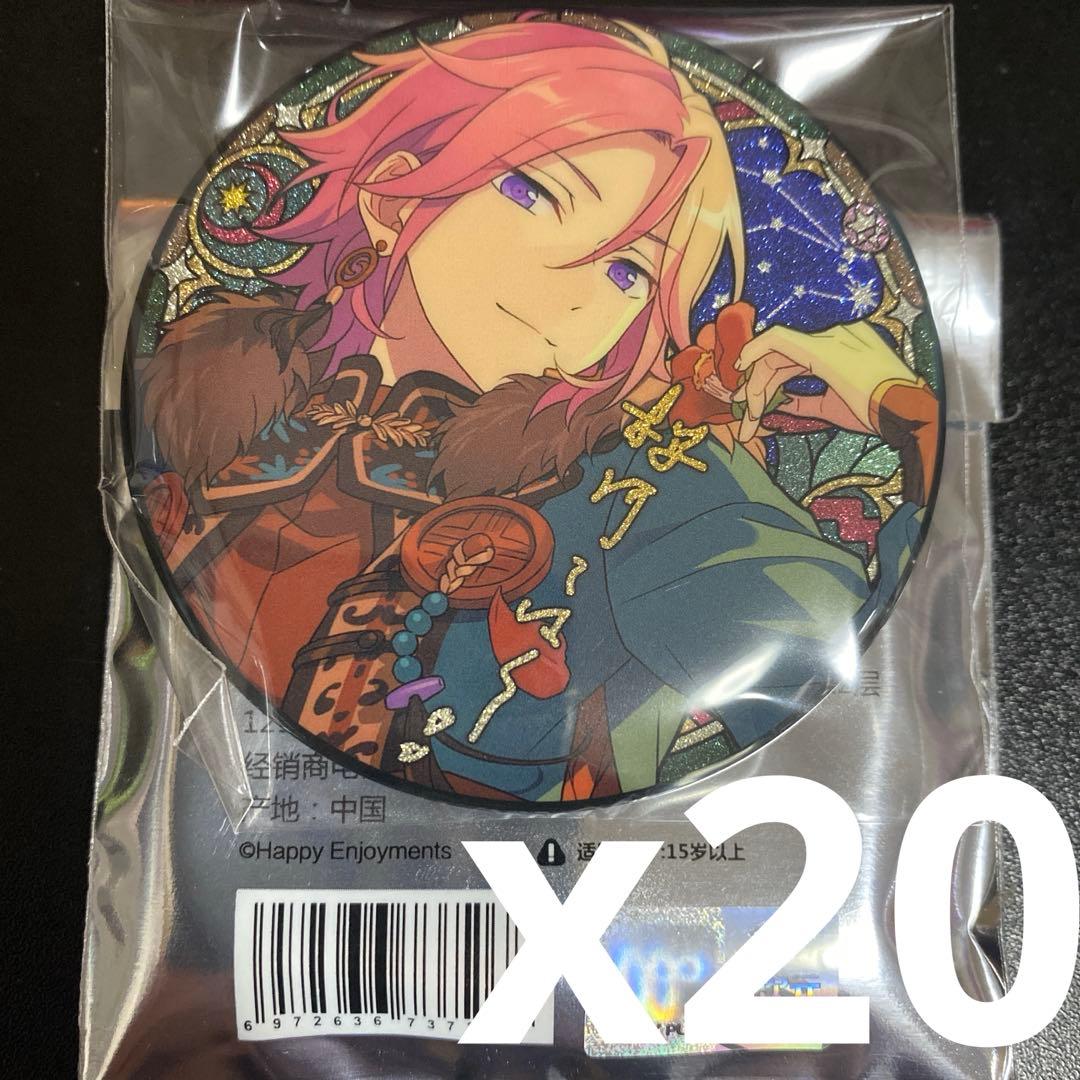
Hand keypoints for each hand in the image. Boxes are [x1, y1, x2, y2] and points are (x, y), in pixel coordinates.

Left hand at [730, 320, 915, 442]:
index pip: (796, 358)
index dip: (769, 376)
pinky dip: (756, 350)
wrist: (907, 412)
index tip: (752, 397)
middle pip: (783, 356)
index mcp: (843, 346)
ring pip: (777, 353)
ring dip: (756, 383)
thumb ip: (808, 402)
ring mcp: (830, 339)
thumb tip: (783, 406)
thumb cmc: (879, 412)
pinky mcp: (821, 348)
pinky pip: (778, 341)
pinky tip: (741, 365)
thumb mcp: (836, 406)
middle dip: (757, 382)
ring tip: (745, 412)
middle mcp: (836, 335)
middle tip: (741, 408)